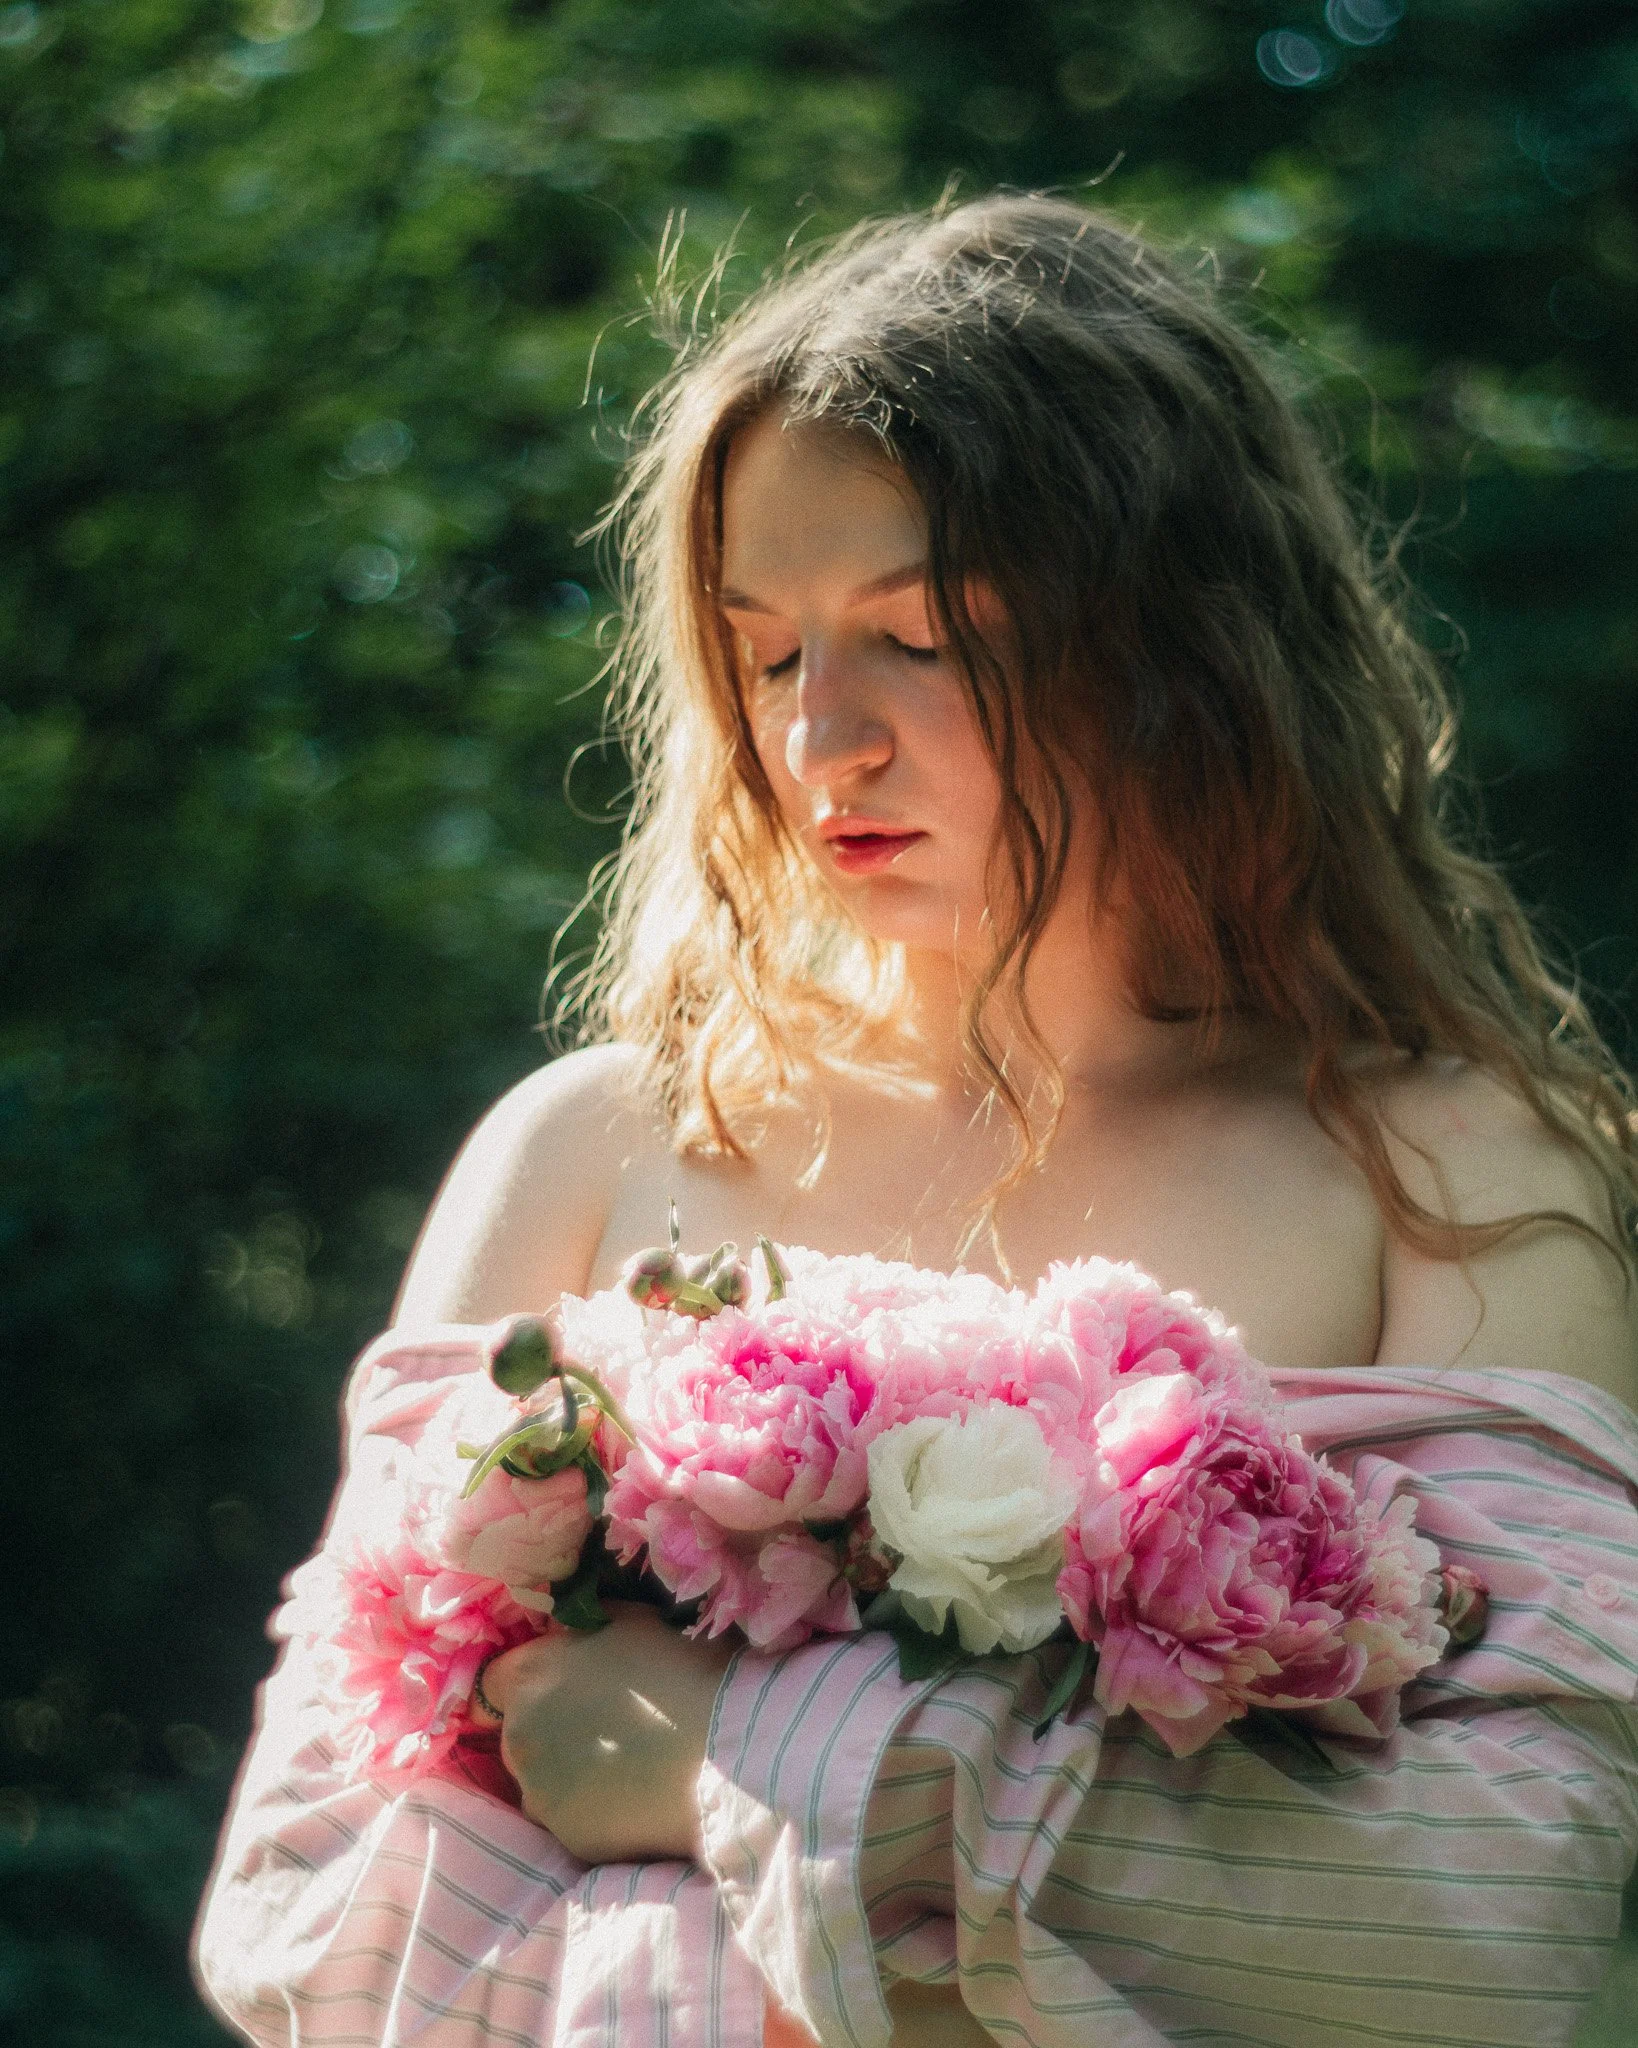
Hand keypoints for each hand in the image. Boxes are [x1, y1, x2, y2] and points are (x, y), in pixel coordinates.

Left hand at [479, 1603, 735, 1863]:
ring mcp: (540, 1795)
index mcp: (527, 1677)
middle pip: (521, 1732)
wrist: (721, 1749)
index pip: (498, 1679)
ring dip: (569, 1772)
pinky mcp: (568, 1838)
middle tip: (606, 1726)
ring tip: (626, 1765)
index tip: (568, 1685)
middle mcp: (519, 1738)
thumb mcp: (627, 1620)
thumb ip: (582, 1628)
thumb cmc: (677, 1670)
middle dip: (551, 1728)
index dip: (535, 1680)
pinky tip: (636, 1795)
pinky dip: (594, 1810)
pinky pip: (571, 1819)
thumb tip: (569, 1633)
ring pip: (543, 1781)